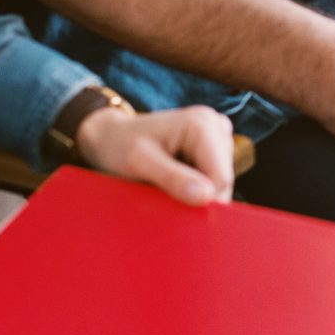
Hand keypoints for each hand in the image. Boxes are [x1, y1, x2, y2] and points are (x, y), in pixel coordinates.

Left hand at [76, 106, 235, 205]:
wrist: (110, 137)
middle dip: (198, 197)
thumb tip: (207, 197)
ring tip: (166, 183)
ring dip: (196, 192)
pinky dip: (196, 187)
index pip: (221, 178)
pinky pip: (215, 178)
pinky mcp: (215, 146)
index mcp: (202, 124)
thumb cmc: (119, 146)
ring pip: (221, 182)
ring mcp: (218, 135)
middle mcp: (216, 124)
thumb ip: (173, 179)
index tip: (173, 210)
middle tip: (162, 195)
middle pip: (223, 180)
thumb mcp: (139, 162)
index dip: (202, 202)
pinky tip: (176, 179)